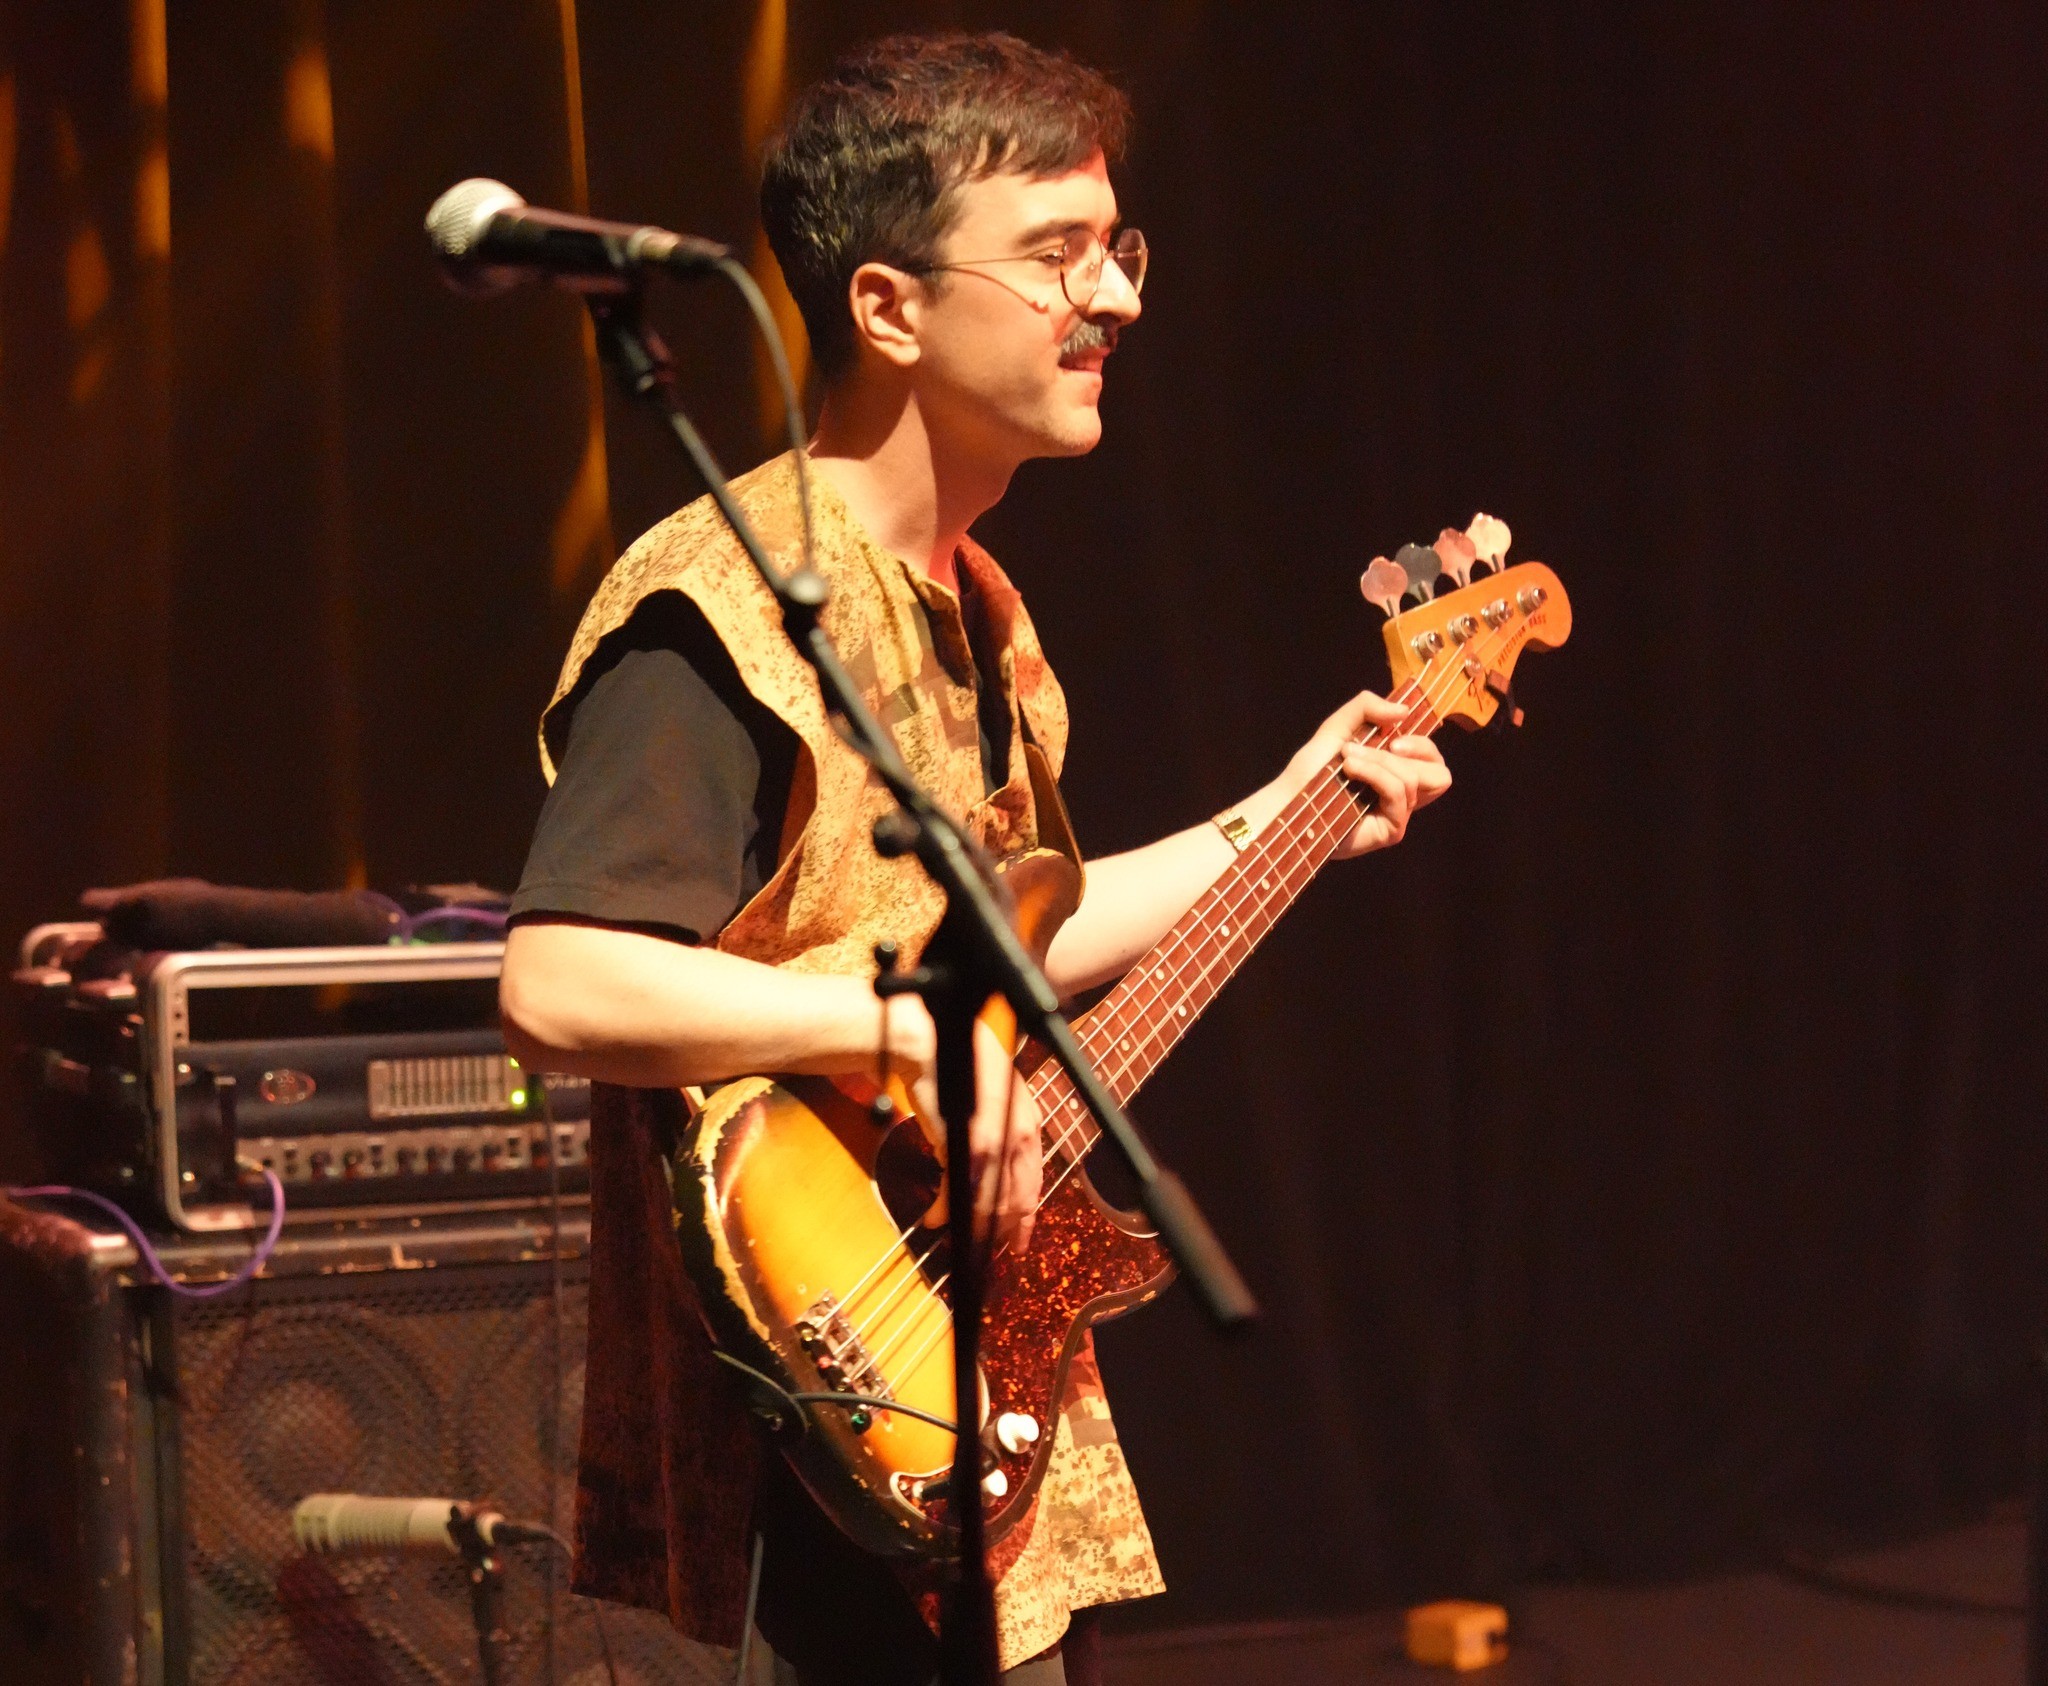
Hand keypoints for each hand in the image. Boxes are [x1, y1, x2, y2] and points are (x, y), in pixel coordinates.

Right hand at [886, 999, 1042, 1253]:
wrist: (927, 1044)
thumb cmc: (954, 1067)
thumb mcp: (989, 1100)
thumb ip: (995, 1134)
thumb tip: (983, 1167)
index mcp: (1029, 1121)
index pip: (1033, 1180)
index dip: (1026, 1216)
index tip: (1019, 1241)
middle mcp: (1019, 1132)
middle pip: (1016, 1197)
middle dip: (1001, 1230)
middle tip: (986, 1251)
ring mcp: (995, 1139)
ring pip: (989, 1201)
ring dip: (971, 1225)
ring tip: (955, 1238)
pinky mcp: (965, 1144)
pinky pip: (958, 1191)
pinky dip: (946, 1209)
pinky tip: (935, 1218)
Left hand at [1278, 690, 1451, 858]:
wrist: (1288, 798)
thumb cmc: (1310, 769)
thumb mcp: (1339, 726)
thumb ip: (1367, 708)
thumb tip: (1404, 710)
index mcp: (1395, 771)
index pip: (1432, 759)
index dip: (1422, 743)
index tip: (1394, 734)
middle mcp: (1401, 795)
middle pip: (1440, 774)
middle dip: (1416, 750)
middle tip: (1388, 744)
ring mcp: (1397, 814)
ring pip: (1415, 779)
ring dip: (1381, 760)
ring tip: (1348, 759)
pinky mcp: (1390, 829)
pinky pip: (1399, 794)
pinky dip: (1376, 774)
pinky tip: (1350, 769)